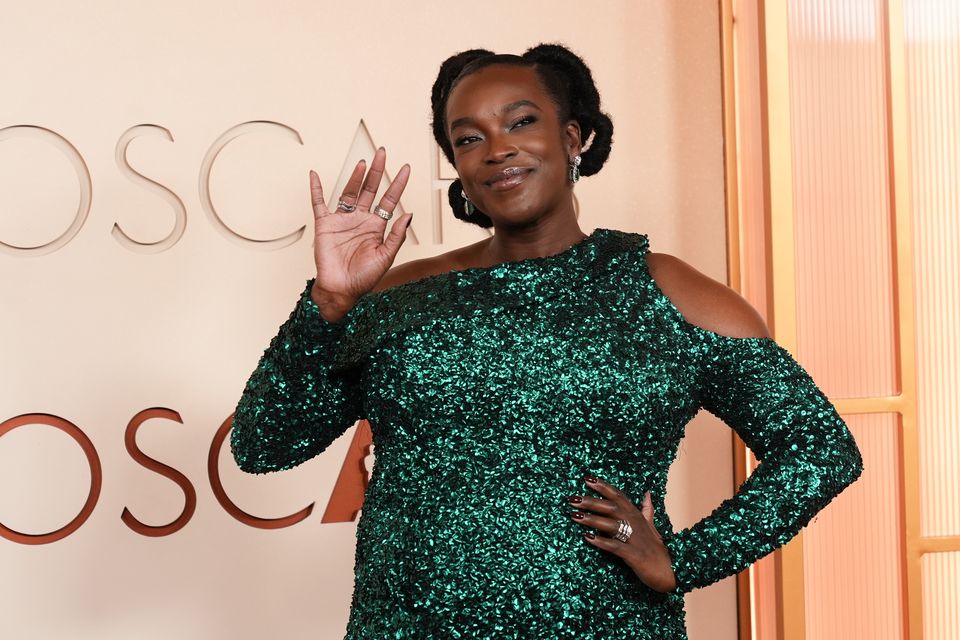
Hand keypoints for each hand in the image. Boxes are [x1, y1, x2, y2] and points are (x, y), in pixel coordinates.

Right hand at [309, 147, 412, 321]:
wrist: (340, 290)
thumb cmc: (363, 278)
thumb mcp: (386, 257)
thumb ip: (396, 235)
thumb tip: (409, 215)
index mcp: (376, 227)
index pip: (389, 200)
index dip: (397, 184)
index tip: (406, 168)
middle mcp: (360, 220)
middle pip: (370, 190)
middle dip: (377, 172)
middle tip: (382, 153)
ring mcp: (342, 220)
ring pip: (349, 192)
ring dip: (355, 177)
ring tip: (363, 162)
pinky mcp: (325, 224)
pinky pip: (318, 203)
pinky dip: (315, 189)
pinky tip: (314, 175)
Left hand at [569, 476, 676, 592]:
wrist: (670, 571)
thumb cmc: (657, 549)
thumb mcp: (651, 527)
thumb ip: (647, 510)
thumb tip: (647, 493)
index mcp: (637, 515)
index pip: (618, 496)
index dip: (603, 486)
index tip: (587, 478)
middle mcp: (635, 523)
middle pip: (611, 507)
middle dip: (591, 502)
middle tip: (572, 499)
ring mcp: (635, 539)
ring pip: (611, 525)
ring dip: (592, 520)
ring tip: (575, 516)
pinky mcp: (633, 555)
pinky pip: (615, 546)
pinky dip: (601, 541)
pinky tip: (587, 538)